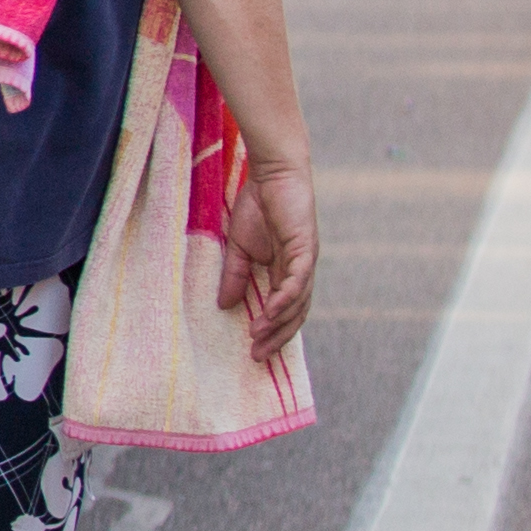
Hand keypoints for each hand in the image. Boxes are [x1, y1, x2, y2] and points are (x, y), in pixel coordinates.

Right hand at [220, 155, 321, 360]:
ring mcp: (306, 261)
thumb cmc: (257, 205)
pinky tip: (271, 312)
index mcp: (288, 271)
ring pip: (297, 302)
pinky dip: (285, 299)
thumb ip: (235, 275)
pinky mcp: (305, 248)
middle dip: (277, 337)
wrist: (272, 173)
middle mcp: (301, 271)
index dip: (272, 332)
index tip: (253, 351)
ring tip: (258, 338)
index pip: (285, 310)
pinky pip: (297, 280)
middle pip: (295, 314)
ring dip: (279, 322)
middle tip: (258, 356)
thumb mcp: (239, 247)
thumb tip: (224, 305)